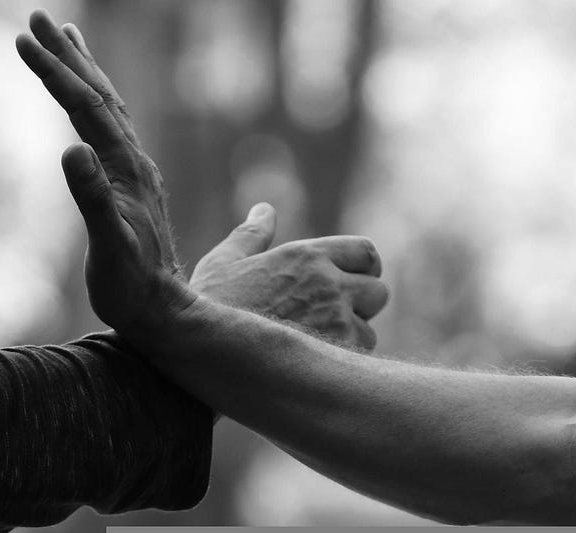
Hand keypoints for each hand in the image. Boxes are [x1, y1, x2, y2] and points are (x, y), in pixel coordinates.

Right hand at [16, 10, 179, 275]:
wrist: (162, 310)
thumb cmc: (131, 287)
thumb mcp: (109, 246)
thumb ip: (93, 198)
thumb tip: (72, 148)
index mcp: (127, 170)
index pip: (87, 108)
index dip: (56, 73)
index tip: (23, 40)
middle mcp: (135, 163)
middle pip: (101, 97)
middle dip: (68, 56)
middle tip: (38, 18)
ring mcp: (135, 174)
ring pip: (110, 110)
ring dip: (86, 73)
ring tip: (68, 42)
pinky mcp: (131, 188)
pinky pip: (113, 134)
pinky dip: (96, 107)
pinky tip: (91, 109)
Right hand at [190, 204, 387, 349]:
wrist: (197, 352)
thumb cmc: (204, 308)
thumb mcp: (223, 263)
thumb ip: (251, 235)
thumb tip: (264, 209)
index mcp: (305, 255)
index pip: (366, 253)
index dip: (362, 270)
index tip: (349, 283)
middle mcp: (327, 283)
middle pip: (377, 291)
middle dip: (361, 305)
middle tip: (332, 318)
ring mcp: (335, 320)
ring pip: (369, 330)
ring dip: (350, 338)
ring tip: (313, 346)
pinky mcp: (334, 355)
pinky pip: (356, 359)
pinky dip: (340, 363)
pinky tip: (310, 366)